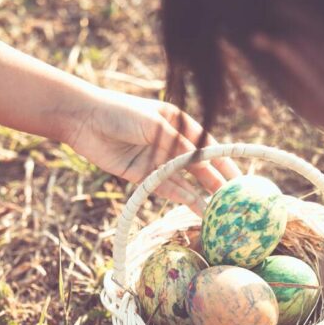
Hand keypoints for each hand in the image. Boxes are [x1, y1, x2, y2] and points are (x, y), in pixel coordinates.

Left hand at [63, 89, 241, 213]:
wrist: (83, 119)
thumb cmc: (121, 113)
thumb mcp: (157, 126)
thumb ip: (181, 147)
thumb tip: (205, 165)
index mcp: (179, 123)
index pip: (208, 146)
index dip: (224, 162)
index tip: (241, 179)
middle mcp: (170, 143)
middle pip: (198, 167)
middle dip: (215, 183)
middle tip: (233, 201)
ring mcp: (155, 160)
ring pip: (183, 181)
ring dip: (198, 194)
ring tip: (216, 211)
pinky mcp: (140, 174)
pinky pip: (163, 188)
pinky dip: (178, 196)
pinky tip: (193, 205)